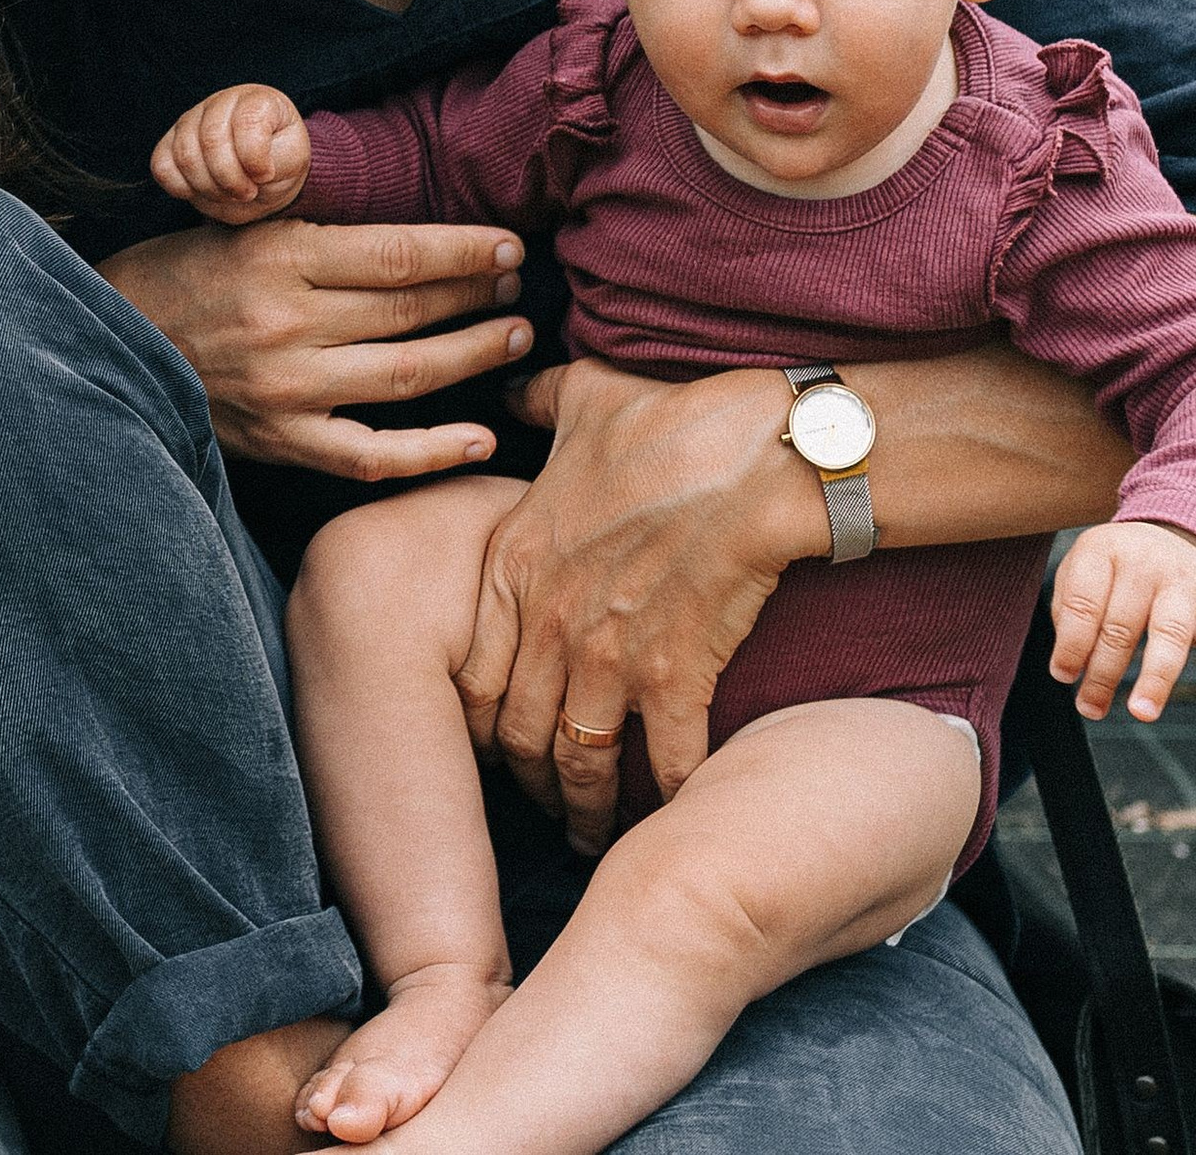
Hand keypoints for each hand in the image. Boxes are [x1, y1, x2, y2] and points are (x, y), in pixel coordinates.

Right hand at [100, 217, 529, 482]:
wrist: (110, 342)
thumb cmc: (180, 275)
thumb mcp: (236, 228)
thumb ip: (314, 230)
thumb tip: (410, 230)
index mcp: (275, 258)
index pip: (398, 254)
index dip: (465, 250)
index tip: (508, 245)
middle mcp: (286, 324)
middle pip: (412, 310)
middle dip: (480, 295)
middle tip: (519, 285)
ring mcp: (287, 390)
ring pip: (407, 376)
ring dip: (474, 356)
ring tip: (515, 336)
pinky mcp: (281, 441)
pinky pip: (374, 454)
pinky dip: (433, 451)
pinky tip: (481, 437)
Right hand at [151, 85, 312, 224]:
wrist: (262, 174)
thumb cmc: (278, 162)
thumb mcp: (294, 160)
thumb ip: (280, 160)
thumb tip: (253, 169)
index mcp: (256, 100)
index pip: (247, 122)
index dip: (254, 158)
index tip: (265, 175)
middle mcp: (220, 103)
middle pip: (211, 141)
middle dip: (231, 179)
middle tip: (247, 192)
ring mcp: (191, 121)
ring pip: (185, 156)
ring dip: (209, 187)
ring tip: (229, 193)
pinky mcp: (170, 143)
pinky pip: (162, 167)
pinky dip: (181, 187)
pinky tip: (203, 189)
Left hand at [455, 357, 806, 852]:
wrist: (755, 454)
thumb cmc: (669, 422)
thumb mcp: (580, 397)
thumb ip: (536, 403)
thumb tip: (513, 386)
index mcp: (514, 562)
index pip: (469, 671)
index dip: (475, 719)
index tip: (491, 742)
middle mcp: (548, 619)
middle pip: (515, 731)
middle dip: (523, 778)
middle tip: (537, 805)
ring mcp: (609, 656)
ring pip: (576, 763)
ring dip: (581, 809)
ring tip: (589, 837)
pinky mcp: (676, 678)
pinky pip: (663, 766)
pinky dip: (667, 803)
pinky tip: (671, 823)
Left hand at [1051, 520, 1195, 722]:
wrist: (1164, 536)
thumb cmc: (1112, 564)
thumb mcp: (1081, 571)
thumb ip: (1071, 610)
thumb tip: (1071, 665)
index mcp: (1099, 550)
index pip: (1082, 605)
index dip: (1071, 645)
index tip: (1063, 677)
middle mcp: (1142, 561)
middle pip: (1120, 626)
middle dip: (1103, 673)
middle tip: (1089, 707)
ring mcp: (1181, 578)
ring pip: (1168, 634)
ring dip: (1153, 679)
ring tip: (1140, 712)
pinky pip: (1195, 636)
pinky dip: (1178, 666)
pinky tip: (1165, 691)